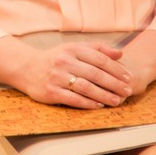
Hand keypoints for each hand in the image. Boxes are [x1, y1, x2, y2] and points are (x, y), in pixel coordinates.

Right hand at [0, 38, 132, 109]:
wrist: (27, 68)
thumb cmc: (56, 58)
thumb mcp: (74, 48)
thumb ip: (97, 49)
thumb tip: (120, 53)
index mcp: (72, 49)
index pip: (99, 59)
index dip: (116, 69)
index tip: (128, 77)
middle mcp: (64, 61)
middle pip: (94, 74)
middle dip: (113, 84)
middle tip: (126, 91)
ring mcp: (57, 77)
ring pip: (85, 87)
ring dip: (104, 95)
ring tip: (116, 101)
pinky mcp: (51, 92)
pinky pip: (73, 99)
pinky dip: (88, 103)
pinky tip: (99, 105)